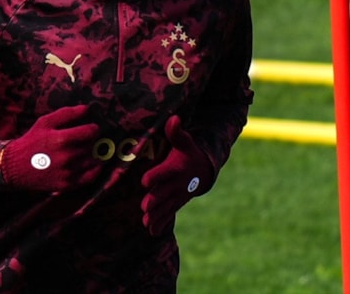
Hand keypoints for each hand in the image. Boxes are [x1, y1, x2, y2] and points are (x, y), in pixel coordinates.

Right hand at [0, 105, 100, 191]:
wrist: (14, 167)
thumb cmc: (31, 141)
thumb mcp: (45, 122)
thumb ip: (67, 114)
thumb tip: (87, 108)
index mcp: (61, 139)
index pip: (90, 132)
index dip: (93, 128)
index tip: (91, 128)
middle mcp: (66, 157)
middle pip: (91, 146)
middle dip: (89, 141)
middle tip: (83, 140)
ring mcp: (67, 173)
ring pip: (92, 161)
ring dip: (91, 155)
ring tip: (83, 151)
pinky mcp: (66, 185)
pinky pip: (90, 177)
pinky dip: (95, 170)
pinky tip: (92, 164)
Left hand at [140, 115, 214, 235]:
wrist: (204, 170)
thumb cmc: (188, 152)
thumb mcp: (184, 141)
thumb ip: (176, 132)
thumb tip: (173, 118)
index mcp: (176, 168)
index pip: (165, 172)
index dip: (156, 176)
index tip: (145, 180)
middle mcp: (177, 184)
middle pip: (164, 193)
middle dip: (155, 200)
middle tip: (145, 207)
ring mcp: (177, 196)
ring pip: (166, 207)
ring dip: (156, 215)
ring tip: (146, 222)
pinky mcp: (176, 203)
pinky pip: (169, 214)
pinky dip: (162, 224)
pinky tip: (152, 232)